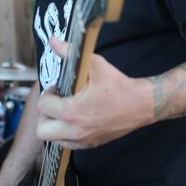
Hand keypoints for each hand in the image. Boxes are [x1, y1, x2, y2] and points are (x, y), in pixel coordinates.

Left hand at [36, 37, 151, 148]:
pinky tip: (76, 120)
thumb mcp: (94, 65)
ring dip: (54, 126)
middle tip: (56, 103)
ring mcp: (83, 140)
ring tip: (65, 112)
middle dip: (45, 114)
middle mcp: (75, 130)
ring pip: (53, 140)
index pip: (43, 106)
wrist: (143, 105)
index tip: (58, 88)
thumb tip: (53, 40)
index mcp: (72, 112)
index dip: (48, 94)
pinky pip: (68, 144)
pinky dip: (66, 134)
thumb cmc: (119, 85)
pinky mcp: (92, 144)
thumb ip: (70, 53)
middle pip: (41, 130)